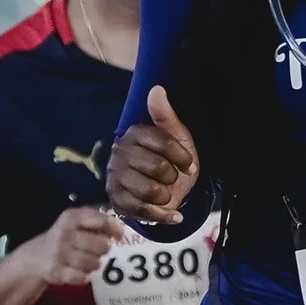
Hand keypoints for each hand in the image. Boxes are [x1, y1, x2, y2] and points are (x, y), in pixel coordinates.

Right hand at [39, 205, 124, 288]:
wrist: (36, 256)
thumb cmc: (65, 237)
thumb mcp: (76, 222)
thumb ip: (97, 221)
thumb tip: (120, 229)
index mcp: (72, 217)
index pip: (101, 221)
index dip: (115, 229)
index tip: (119, 236)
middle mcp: (65, 233)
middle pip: (100, 245)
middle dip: (105, 249)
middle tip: (102, 250)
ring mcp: (59, 253)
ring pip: (92, 263)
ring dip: (96, 264)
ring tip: (93, 261)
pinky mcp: (57, 271)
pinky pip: (81, 277)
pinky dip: (86, 276)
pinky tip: (83, 272)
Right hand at [108, 85, 198, 228]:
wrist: (165, 193)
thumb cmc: (171, 161)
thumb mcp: (176, 137)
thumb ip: (166, 116)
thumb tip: (156, 89)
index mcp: (135, 133)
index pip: (162, 141)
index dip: (181, 156)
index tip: (190, 166)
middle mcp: (120, 152)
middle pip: (157, 167)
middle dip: (173, 177)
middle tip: (173, 179)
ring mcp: (115, 177)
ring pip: (149, 190)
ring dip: (166, 196)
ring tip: (167, 194)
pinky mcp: (116, 199)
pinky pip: (141, 210)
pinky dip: (163, 215)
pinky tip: (172, 213)